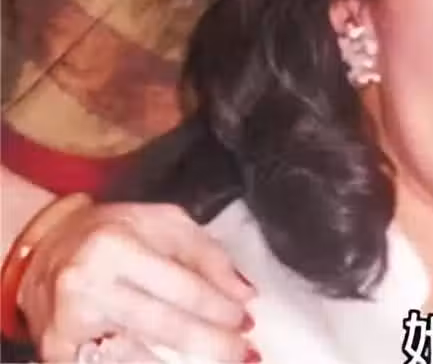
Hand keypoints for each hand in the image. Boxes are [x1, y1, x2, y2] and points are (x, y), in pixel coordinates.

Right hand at [18, 203, 256, 361]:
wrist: (46, 247)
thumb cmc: (114, 232)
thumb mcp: (165, 224)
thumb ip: (209, 256)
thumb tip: (245, 293)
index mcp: (115, 246)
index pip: (180, 287)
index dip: (219, 308)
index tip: (246, 321)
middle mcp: (87, 286)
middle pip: (163, 326)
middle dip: (212, 344)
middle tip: (243, 354)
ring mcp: (68, 324)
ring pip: (134, 357)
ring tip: (220, 363)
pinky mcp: (57, 351)